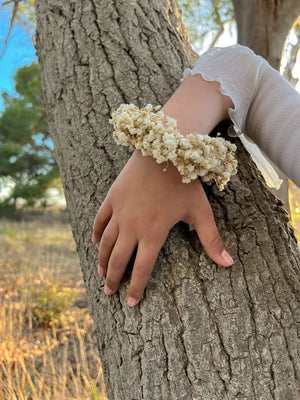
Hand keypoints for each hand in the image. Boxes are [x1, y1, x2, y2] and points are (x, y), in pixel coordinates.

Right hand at [92, 150, 233, 306]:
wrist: (164, 150)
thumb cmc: (184, 182)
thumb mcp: (201, 212)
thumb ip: (211, 240)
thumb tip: (228, 264)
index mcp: (153, 233)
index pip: (142, 268)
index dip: (136, 287)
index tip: (131, 302)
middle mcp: (132, 226)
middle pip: (119, 260)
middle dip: (113, 279)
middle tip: (109, 292)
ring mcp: (120, 212)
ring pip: (107, 243)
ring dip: (103, 260)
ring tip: (101, 273)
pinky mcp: (112, 198)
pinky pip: (100, 219)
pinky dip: (97, 232)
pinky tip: (95, 242)